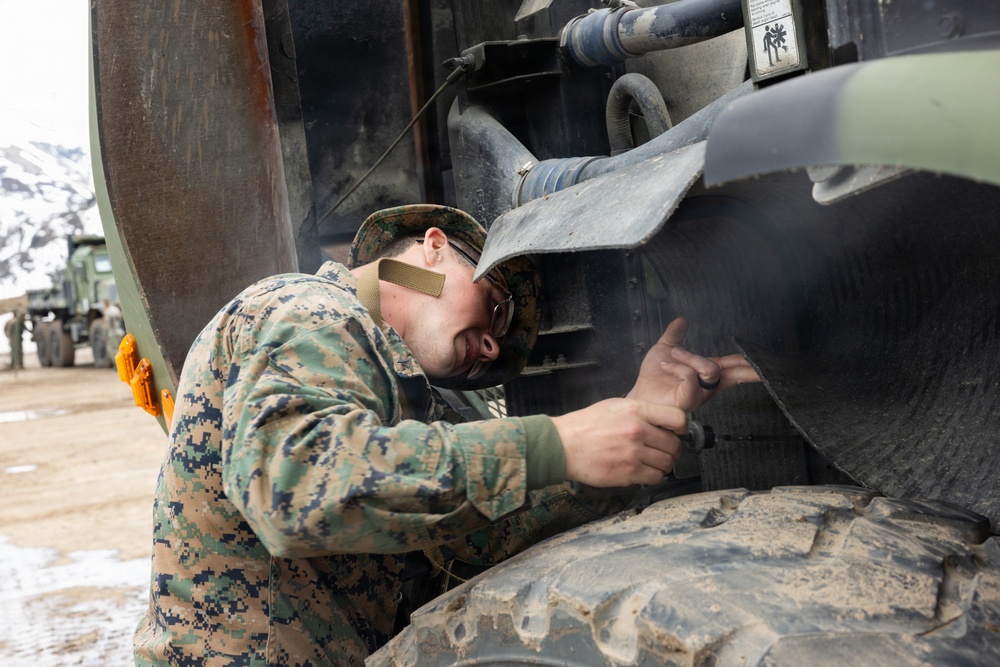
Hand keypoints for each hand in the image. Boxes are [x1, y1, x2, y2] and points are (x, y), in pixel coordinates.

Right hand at [551, 398, 685, 486]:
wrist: (563, 445)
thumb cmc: (585, 426)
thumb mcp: (614, 406)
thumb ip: (640, 412)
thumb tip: (662, 420)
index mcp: (636, 411)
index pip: (678, 418)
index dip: (682, 427)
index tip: (678, 431)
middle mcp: (637, 431)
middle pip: (674, 444)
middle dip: (672, 449)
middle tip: (664, 450)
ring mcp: (633, 453)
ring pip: (667, 463)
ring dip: (664, 464)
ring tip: (652, 461)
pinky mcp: (628, 473)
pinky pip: (655, 477)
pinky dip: (654, 476)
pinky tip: (644, 470)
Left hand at [627, 316, 759, 411]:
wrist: (639, 394)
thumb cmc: (653, 377)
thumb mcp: (664, 350)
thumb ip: (674, 335)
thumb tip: (682, 319)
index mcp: (705, 372)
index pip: (733, 366)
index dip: (748, 362)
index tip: (764, 360)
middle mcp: (706, 385)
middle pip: (734, 373)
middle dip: (748, 369)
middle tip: (759, 367)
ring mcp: (699, 394)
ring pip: (710, 369)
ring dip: (691, 357)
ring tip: (674, 354)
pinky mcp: (688, 400)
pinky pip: (691, 377)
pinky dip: (678, 367)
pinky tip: (666, 365)